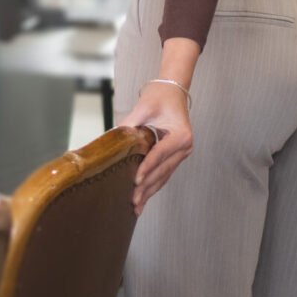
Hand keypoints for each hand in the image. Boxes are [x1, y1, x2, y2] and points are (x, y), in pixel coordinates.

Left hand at [118, 80, 193, 212]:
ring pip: (164, 176)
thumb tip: (111, 142)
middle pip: (163, 171)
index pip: (160, 155)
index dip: (147, 168)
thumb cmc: (159, 95)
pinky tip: (144, 197)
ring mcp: (182, 153)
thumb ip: (129, 126)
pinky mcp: (176, 155)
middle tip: (133, 202)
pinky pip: (164, 173)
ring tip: (137, 206)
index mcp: (180, 135)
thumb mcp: (143, 108)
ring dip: (150, 191)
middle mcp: (185, 146)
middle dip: (147, 187)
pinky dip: (153, 185)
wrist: (172, 89)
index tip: (135, 181)